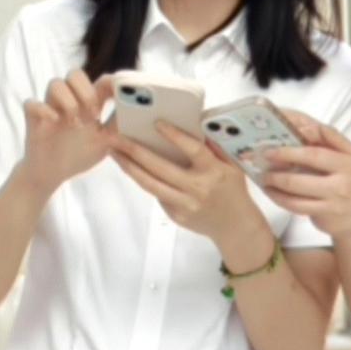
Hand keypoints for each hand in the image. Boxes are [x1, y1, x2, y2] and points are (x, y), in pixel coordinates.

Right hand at [13, 73, 108, 197]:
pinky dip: (43, 109)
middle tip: (93, 114)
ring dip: (68, 100)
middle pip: (76, 74)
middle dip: (86, 90)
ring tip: (75, 123)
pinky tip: (53, 121)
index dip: (111, 81)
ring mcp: (50, 107)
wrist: (51, 173)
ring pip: (55, 83)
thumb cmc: (79, 154)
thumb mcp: (106, 142)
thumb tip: (140, 115)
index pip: (101, 82)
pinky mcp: (33, 118)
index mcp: (89, 104)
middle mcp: (70, 100)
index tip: (120, 89)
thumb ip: (119, 126)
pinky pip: (32, 102)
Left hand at [107, 114, 272, 263]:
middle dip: (135, 151)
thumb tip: (193, 127)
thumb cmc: (234, 191)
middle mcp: (197, 188)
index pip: (192, 149)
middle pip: (160, 167)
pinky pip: (157, 195)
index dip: (174, 136)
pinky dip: (144, 181)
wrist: (235, 226)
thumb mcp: (232, 166)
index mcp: (213, 171)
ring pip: (150, 184)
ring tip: (115, 153)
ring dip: (130, 167)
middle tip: (117, 138)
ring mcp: (184, 204)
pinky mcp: (176, 215)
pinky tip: (133, 169)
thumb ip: (213, 148)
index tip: (157, 123)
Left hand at [255, 108, 350, 251]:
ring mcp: (333, 211)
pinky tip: (290, 199)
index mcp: (348, 167)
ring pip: (294, 204)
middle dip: (273, 177)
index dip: (287, 153)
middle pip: (297, 183)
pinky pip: (306, 214)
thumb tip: (305, 128)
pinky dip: (296, 206)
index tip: (269, 151)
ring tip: (266, 186)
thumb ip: (332, 139)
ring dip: (276, 194)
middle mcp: (339, 189)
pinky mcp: (328, 226)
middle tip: (261, 171)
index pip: (312, 157)